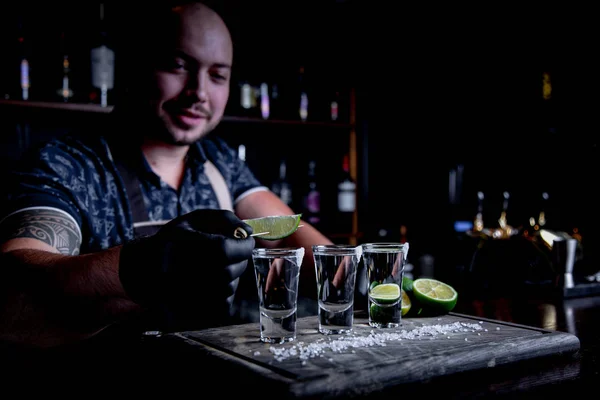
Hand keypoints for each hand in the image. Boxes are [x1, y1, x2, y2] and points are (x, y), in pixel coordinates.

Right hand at [118, 209, 254, 330]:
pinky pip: (223, 302)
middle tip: (236, 253)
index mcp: (181, 245)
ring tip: (219, 265)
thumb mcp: (194, 220)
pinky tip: (213, 280)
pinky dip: (225, 290)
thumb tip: (249, 232)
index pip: (224, 249)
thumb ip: (224, 219)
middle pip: (229, 270)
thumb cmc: (173, 240)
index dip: (242, 246)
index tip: (246, 242)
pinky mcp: (189, 309)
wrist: (142, 268)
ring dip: (233, 274)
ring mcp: (183, 294)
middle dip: (240, 259)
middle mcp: (180, 271)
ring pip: (228, 287)